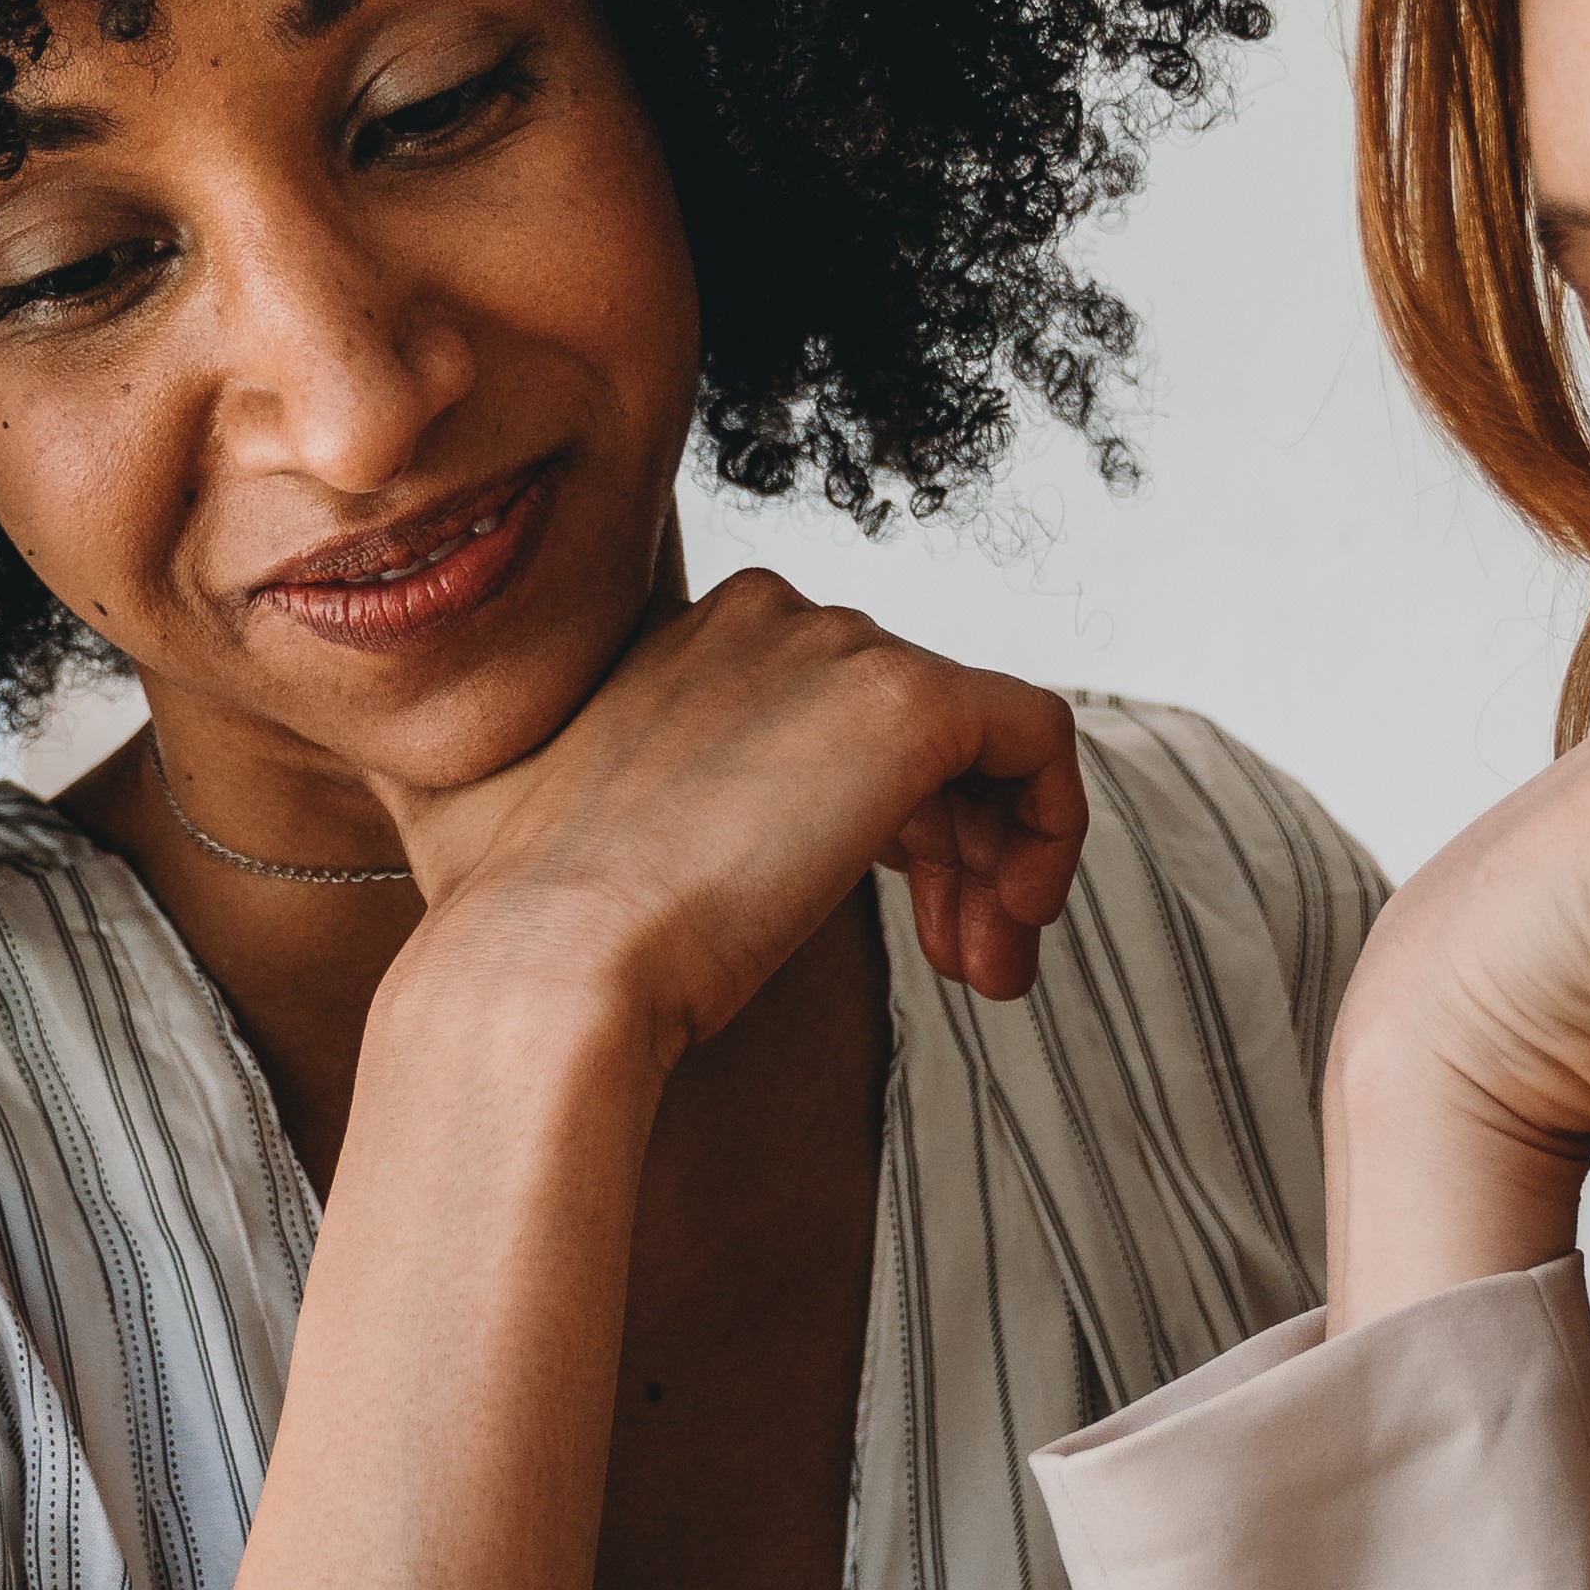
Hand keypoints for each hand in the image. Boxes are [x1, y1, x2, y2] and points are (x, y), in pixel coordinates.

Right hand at [375, 573, 1089, 1064]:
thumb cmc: (538, 940)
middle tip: (959, 962)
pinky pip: (1038, 737)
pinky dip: (1052, 827)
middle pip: (915, 729)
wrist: (550, 966)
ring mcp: (839, 650)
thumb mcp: (558, 841)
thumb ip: (619, 815)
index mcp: (690, 644)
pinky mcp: (908, 702)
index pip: (835, 714)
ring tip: (985, 971)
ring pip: (981, 739)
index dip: (885, 825)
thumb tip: (636, 863)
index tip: (895, 923)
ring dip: (999, 860)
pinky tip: (1011, 923)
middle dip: (953, 851)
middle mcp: (768, 618)